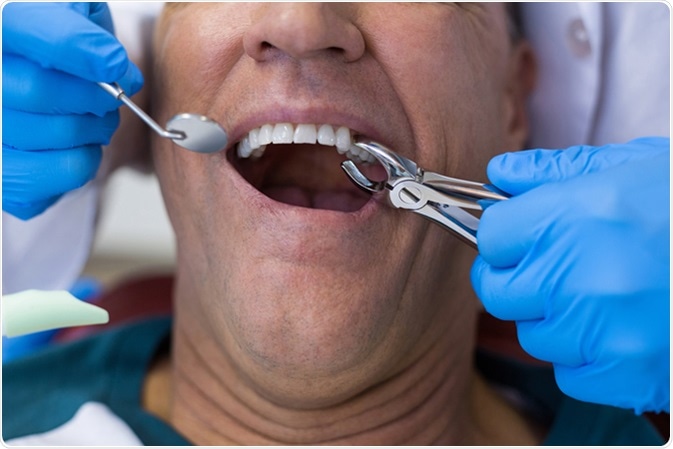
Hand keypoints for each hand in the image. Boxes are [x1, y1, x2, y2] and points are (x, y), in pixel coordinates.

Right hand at [2, 2, 142, 219]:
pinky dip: (88, 157)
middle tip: (112, 94)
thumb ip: (85, 22)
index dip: (74, 46)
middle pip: (37, 90)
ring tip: (99, 117)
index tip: (114, 60)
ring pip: (55, 132)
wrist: (44, 84)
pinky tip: (81, 143)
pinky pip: (63, 171)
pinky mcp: (6, 176)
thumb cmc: (61, 45)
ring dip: (97, 126)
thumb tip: (111, 63)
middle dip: (94, 94)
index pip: (26, 30)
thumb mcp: (75, 12)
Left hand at [471, 137, 669, 412]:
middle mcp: (581, 275)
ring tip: (600, 296)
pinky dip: (585, 357)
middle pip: (497, 290)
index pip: (491, 236)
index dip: (504, 236)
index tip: (521, 237)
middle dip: (517, 278)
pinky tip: (619, 329)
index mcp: (575, 215)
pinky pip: (569, 374)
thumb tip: (499, 176)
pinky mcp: (627, 374)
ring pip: (533, 334)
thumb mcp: (630, 167)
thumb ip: (554, 171)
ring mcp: (603, 330)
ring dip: (555, 318)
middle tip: (552, 268)